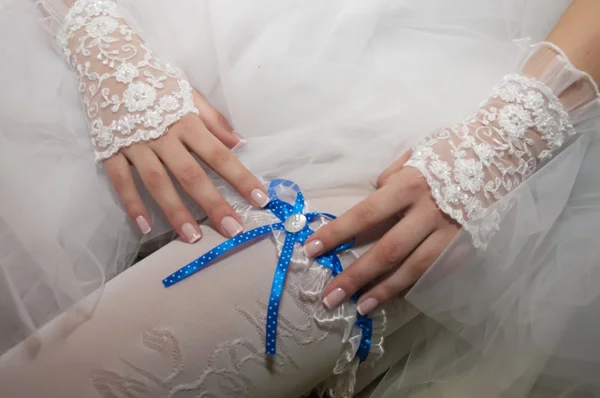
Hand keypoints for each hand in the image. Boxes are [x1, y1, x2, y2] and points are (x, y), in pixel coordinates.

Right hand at [104, 89, 269, 241]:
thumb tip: (238, 142)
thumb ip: (213, 119)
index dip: (240, 177)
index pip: (219, 155)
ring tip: (192, 237)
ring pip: (156, 183)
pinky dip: (131, 203)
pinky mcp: (110, 149)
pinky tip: (143, 226)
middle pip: (190, 175)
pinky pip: (120, 181)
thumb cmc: (155, 80)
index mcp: (186, 122)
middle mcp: (163, 136)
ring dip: (175, 211)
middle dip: (213, 204)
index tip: (259, 199)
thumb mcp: (189, 93)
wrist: (107, 62)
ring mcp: (135, 145)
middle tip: (232, 229)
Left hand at [303, 152, 458, 314]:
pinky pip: (436, 270)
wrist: (501, 151)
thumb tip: (371, 203)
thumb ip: (389, 180)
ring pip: (414, 269)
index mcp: (410, 184)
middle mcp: (428, 211)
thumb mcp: (413, 155)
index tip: (311, 250)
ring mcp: (451, 231)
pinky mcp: (467, 244)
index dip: (337, 233)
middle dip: (356, 275)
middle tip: (330, 296)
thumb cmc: (449, 150)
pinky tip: (394, 296)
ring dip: (384, 291)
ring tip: (359, 306)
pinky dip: (414, 285)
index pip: (365, 214)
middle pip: (388, 251)